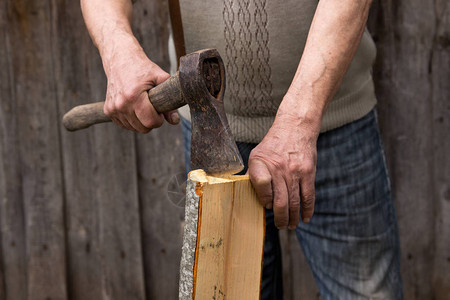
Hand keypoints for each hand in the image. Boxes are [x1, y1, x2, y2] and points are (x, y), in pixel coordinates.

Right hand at [102, 37, 178, 132]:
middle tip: (152, 107)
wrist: (119, 59)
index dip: (159, 119)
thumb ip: (170, 100)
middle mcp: (121, 104)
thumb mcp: (160, 78)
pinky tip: (134, 107)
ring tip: (143, 105)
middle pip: (143, 128)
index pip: (151, 122)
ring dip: (141, 121)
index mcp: (133, 96)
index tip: (160, 110)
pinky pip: (125, 125)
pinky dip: (132, 120)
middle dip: (151, 121)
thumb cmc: (142, 67)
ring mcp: (113, 109)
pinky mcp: (108, 111)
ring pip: (134, 128)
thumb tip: (175, 120)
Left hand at [248, 96, 320, 228]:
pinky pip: (308, 195)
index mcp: (261, 163)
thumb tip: (251, 197)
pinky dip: (307, 210)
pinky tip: (305, 218)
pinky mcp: (308, 172)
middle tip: (280, 226)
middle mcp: (278, 168)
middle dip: (280, 218)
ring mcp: (294, 171)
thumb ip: (254, 175)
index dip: (263, 199)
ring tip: (291, 226)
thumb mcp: (257, 155)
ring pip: (294, 201)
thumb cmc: (273, 145)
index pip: (260, 184)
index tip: (266, 206)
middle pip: (279, 200)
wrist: (295, 128)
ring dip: (293, 217)